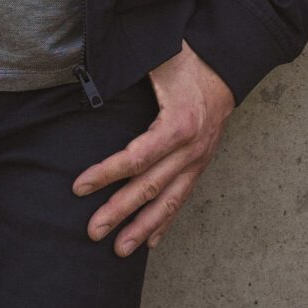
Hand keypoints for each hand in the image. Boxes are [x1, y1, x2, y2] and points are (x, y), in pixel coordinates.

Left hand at [72, 43, 235, 255]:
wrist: (228, 63)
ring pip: (169, 200)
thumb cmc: (189, 59)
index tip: (79, 186)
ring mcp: (198, 159)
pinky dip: (167, 221)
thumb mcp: (159, 57)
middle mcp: (190, 148)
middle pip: (150, 186)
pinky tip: (151, 242)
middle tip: (92, 232)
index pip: (137, 157)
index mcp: (178, 124)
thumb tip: (92, 76)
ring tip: (120, 250)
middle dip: (120, 211)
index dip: (106, 173)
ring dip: (144, 227)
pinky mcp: (201, 163)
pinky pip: (183, 197)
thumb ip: (129, 67)